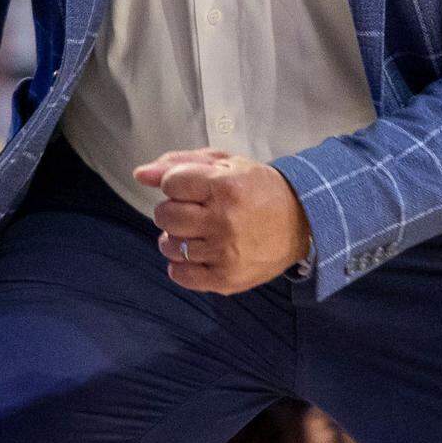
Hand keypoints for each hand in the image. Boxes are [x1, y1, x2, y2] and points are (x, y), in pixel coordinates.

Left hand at [133, 148, 311, 294]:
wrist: (301, 221)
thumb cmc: (258, 187)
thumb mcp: (226, 164)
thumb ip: (180, 163)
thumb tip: (140, 173)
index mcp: (225, 186)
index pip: (171, 183)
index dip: (176, 183)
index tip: (191, 187)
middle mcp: (223, 220)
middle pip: (165, 214)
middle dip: (172, 208)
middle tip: (191, 209)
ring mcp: (224, 253)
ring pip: (169, 244)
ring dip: (174, 235)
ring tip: (194, 231)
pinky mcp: (226, 279)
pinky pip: (181, 275)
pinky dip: (180, 264)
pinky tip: (195, 252)